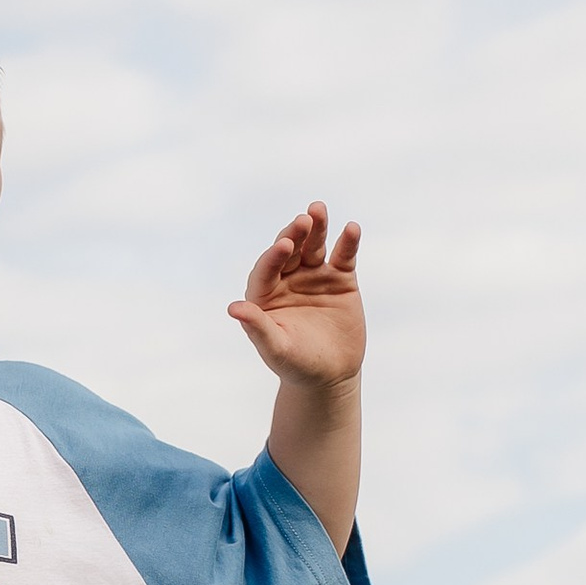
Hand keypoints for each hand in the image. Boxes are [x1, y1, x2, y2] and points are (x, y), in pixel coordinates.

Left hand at [229, 202, 363, 390]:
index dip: (274, 257)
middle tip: (303, 220)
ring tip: (318, 210)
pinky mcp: (340, 278)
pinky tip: (352, 229)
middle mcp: (287, 279)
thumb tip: (233, 308)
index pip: (266, 269)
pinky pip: (344, 256)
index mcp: (264, 294)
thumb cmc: (295, 364)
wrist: (329, 375)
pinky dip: (348, 242)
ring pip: (314, 246)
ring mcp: (314, 276)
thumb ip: (257, 327)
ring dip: (317, 228)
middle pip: (290, 250)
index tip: (284, 245)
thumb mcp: (276, 348)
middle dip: (295, 234)